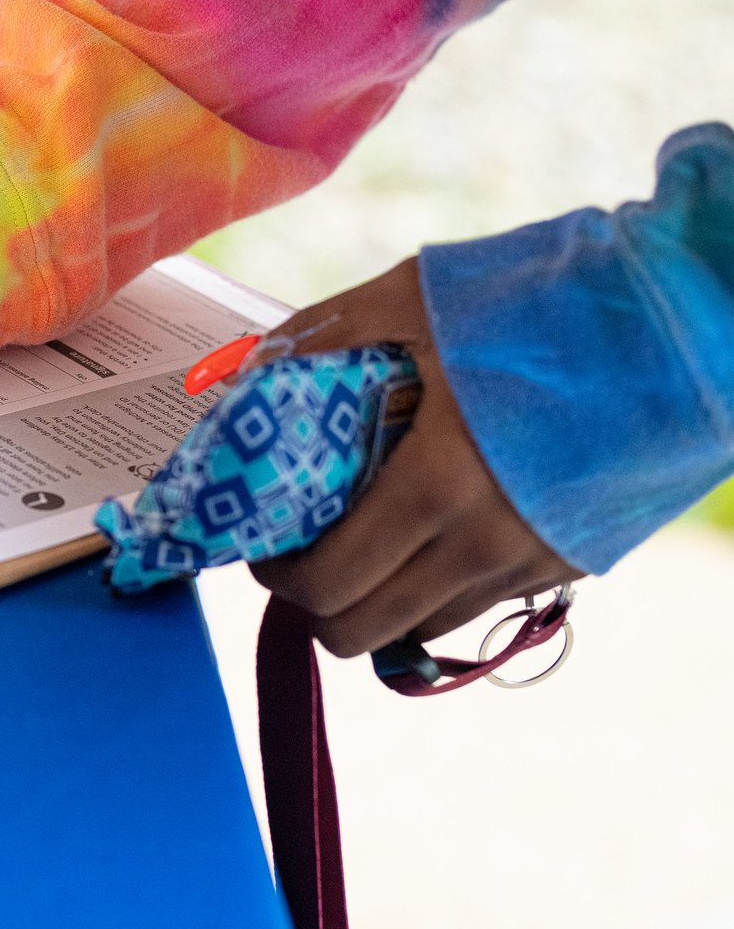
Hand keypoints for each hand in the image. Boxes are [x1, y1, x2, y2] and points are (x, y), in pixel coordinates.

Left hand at [243, 259, 583, 656]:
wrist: (685, 318)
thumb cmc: (542, 297)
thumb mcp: (413, 297)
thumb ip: (320, 336)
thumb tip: (244, 370)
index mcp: (437, 484)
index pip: (326, 585)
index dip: (276, 573)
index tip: (266, 538)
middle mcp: (484, 545)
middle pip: (359, 631)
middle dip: (313, 598)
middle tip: (303, 544)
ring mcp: (532, 564)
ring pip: (415, 631)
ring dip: (372, 598)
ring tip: (360, 537)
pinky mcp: (570, 563)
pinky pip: (472, 609)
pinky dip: (429, 588)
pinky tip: (423, 530)